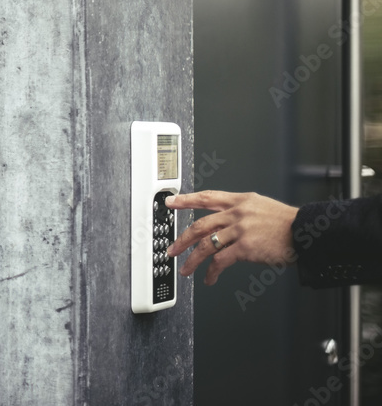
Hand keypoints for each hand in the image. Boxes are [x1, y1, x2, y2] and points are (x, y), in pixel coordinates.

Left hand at [166, 191, 298, 284]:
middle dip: (182, 240)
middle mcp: (237, 213)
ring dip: (192, 260)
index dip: (186, 200)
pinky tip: (209, 278)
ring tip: (185, 269)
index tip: (170, 202)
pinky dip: (212, 272)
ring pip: (206, 245)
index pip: (206, 197)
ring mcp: (240, 230)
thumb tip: (221, 222)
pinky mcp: (245, 247)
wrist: (306, 232)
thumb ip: (239, 211)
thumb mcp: (260, 207)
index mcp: (239, 200)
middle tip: (172, 250)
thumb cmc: (286, 223)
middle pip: (200, 225)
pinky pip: (221, 261)